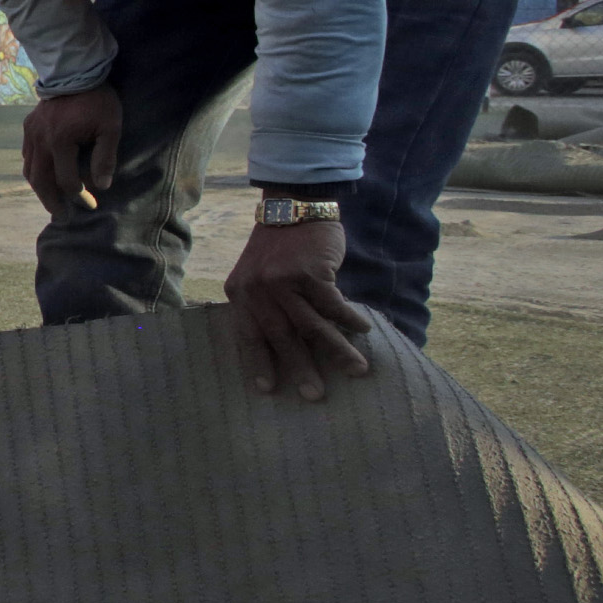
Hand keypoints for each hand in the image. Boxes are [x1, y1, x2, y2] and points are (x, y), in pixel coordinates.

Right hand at [22, 86, 120, 216]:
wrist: (75, 72)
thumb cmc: (97, 100)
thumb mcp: (110, 128)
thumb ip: (104, 158)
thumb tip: (101, 186)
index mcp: (60, 141)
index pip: (66, 180)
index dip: (79, 196)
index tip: (92, 204)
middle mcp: (40, 141)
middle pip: (40, 181)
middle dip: (52, 202)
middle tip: (63, 217)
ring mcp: (31, 134)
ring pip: (30, 170)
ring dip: (41, 189)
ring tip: (52, 201)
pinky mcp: (28, 127)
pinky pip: (27, 156)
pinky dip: (35, 170)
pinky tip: (46, 175)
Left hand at [225, 218, 371, 401]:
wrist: (294, 206)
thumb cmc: (280, 246)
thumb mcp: (258, 274)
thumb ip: (266, 304)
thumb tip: (288, 345)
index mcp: (239, 293)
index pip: (248, 336)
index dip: (258, 363)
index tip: (267, 390)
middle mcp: (257, 290)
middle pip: (281, 338)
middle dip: (300, 368)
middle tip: (314, 395)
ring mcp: (282, 282)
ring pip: (311, 326)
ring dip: (337, 351)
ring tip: (356, 370)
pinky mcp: (310, 274)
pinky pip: (333, 305)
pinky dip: (350, 319)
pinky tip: (364, 330)